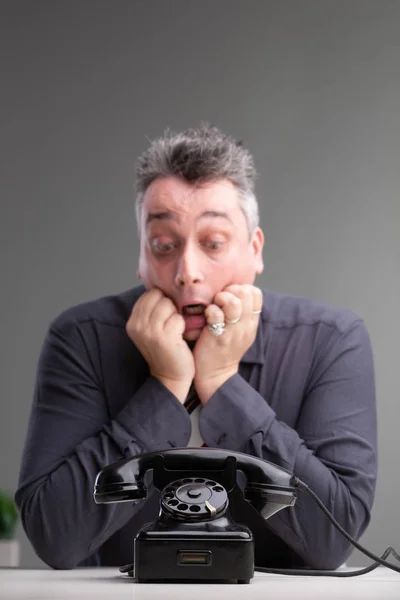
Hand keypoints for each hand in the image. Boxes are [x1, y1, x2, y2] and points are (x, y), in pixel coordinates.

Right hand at [126, 288, 194, 402]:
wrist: (169, 378)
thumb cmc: (165, 351)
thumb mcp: (151, 329)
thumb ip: (152, 310)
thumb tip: (161, 286)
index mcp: (132, 322)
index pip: (148, 294)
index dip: (162, 300)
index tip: (166, 315)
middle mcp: (137, 325)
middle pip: (159, 296)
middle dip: (170, 306)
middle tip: (171, 324)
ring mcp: (149, 332)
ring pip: (169, 305)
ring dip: (177, 316)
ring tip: (175, 330)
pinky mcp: (163, 338)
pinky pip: (178, 318)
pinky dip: (183, 326)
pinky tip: (180, 337)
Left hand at [193, 284, 262, 402]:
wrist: (215, 375)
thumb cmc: (223, 349)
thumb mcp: (240, 331)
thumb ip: (241, 313)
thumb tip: (234, 291)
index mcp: (252, 323)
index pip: (256, 293)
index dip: (241, 288)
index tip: (230, 295)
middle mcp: (246, 326)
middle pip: (246, 293)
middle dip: (230, 290)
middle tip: (220, 300)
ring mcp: (233, 332)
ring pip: (233, 302)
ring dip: (220, 298)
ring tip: (214, 305)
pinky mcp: (218, 338)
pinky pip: (216, 314)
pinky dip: (210, 310)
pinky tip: (207, 316)